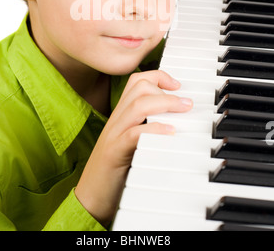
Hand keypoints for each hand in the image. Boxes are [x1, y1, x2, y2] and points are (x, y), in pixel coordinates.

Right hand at [75, 69, 192, 227]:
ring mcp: (113, 136)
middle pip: (138, 87)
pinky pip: (133, 134)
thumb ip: (149, 129)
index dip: (158, 77)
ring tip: (183, 109)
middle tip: (186, 102)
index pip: (136, 82)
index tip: (178, 86)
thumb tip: (180, 122)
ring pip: (137, 106)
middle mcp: (116, 121)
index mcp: (120, 116)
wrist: (90, 200)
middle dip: (165, 88)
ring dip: (165, 103)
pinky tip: (170, 132)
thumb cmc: (116, 173)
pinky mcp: (114, 154)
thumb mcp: (134, 145)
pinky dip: (154, 129)